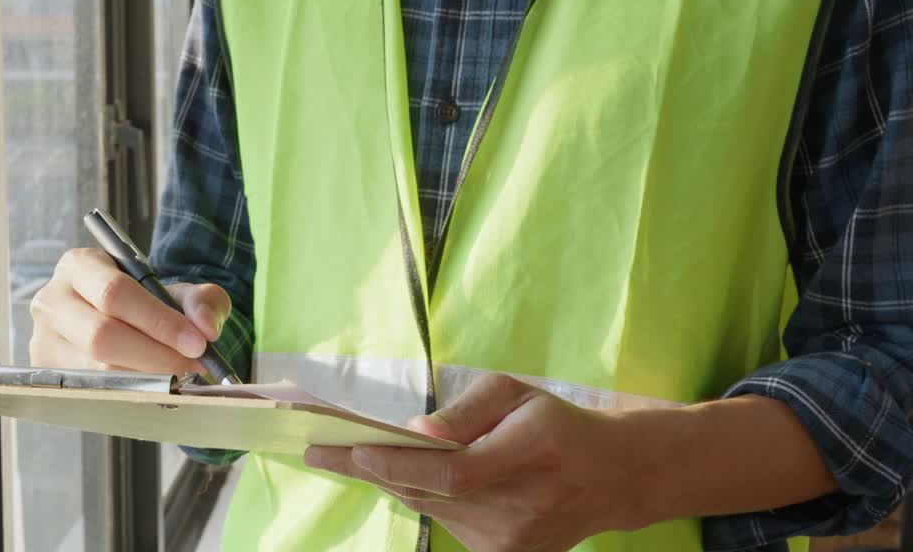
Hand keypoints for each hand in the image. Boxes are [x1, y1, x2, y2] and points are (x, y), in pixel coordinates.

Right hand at [29, 247, 229, 375]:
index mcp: (79, 266)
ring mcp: (43, 339)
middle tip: (191, 365)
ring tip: (177, 376)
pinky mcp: (46, 373)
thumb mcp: (177, 292)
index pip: (115, 293)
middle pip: (101, 336)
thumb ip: (201, 301)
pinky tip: (152, 388)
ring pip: (96, 370)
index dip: (158, 321)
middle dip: (155, 356)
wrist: (122, 324)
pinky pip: (90, 391)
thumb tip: (206, 328)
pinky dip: (127, 393)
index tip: (196, 343)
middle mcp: (52, 300)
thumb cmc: (147, 304)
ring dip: (145, 378)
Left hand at [304, 374, 638, 551]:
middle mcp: (522, 506)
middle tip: (317, 450)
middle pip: (430, 494)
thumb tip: (415, 434)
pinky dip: (419, 495)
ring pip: (431, 509)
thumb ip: (464, 411)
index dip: (400, 464)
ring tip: (345, 454)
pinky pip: (446, 521)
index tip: (353, 448)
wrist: (612, 477)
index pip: (453, 473)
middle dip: (369, 470)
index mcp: (532, 452)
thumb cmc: (557, 422)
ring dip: (390, 481)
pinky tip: (397, 473)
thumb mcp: (516, 394)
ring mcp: (513, 541)